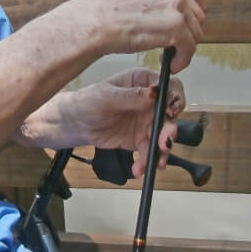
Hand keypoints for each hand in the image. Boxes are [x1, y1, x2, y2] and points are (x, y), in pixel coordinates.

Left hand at [61, 68, 185, 177]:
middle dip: (169, 130)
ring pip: (163, 135)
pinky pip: (148, 151)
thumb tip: (154, 94)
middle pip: (170, 114)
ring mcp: (146, 121)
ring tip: (156, 163)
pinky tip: (138, 169)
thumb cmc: (88, 101)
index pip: (170, 86)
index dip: (176, 98)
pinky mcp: (140, 139)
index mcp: (143, 82)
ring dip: (161, 151)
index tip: (172, 112)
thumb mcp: (107, 96)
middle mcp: (150, 101)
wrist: (75, 123)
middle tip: (164, 143)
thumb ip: (132, 96)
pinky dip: (146, 161)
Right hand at [87, 0, 206, 72]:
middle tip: (179, 41)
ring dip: (186, 47)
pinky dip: (183, 60)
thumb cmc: (107, 12)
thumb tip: (169, 8)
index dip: (199, 4)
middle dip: (190, 29)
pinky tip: (172, 64)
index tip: (193, 16)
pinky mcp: (177, 27)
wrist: (97, 23)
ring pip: (196, 31)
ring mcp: (176, 5)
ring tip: (172, 55)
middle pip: (198, 12)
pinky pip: (190, 48)